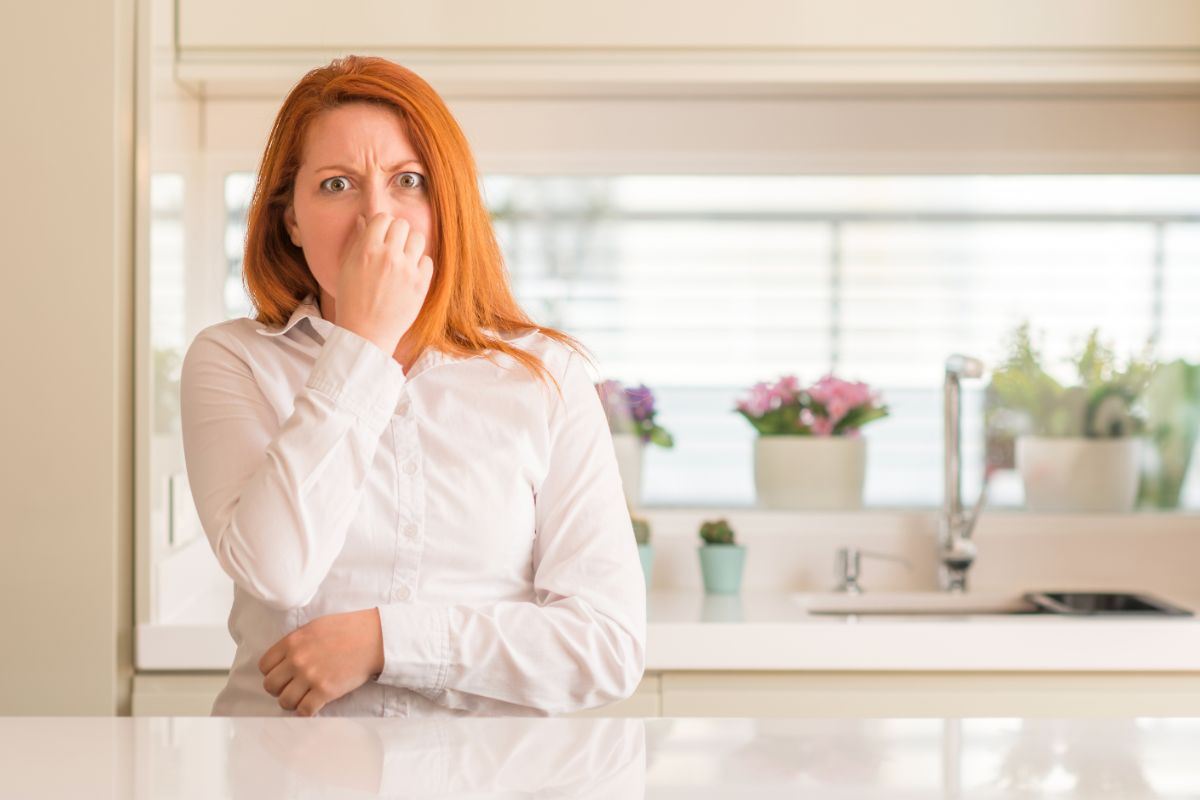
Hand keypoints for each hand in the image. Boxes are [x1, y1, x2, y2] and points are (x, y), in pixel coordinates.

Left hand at [259, 608, 384, 715]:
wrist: (373, 638)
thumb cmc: (346, 629)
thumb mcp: (314, 627)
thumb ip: (295, 642)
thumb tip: (284, 659)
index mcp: (292, 642)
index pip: (264, 666)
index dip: (272, 672)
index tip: (282, 674)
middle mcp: (297, 660)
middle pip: (270, 685)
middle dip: (279, 689)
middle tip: (291, 687)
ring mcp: (310, 677)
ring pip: (284, 701)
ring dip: (292, 702)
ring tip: (302, 697)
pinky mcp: (325, 691)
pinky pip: (304, 710)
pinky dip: (306, 711)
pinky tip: (313, 704)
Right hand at [335, 212, 433, 354]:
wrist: (366, 333)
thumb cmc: (352, 300)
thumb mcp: (347, 267)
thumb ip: (357, 241)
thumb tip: (364, 219)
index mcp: (367, 250)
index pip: (383, 218)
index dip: (382, 225)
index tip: (381, 235)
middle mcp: (389, 257)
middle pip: (402, 224)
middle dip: (397, 232)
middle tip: (393, 246)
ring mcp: (407, 270)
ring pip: (418, 238)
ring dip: (411, 244)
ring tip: (404, 257)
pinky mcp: (421, 284)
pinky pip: (428, 260)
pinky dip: (420, 264)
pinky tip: (410, 273)